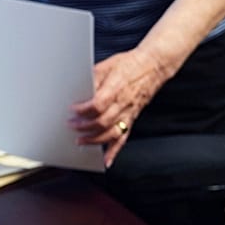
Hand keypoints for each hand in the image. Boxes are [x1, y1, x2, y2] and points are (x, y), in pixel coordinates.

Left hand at [70, 49, 168, 166]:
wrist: (153, 66)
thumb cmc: (130, 64)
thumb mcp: (106, 65)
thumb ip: (91, 79)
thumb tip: (77, 89)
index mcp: (115, 89)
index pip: (98, 105)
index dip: (83, 110)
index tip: (72, 110)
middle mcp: (123, 103)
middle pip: (103, 122)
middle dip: (84, 127)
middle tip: (71, 126)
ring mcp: (129, 113)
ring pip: (112, 133)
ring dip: (95, 140)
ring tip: (81, 142)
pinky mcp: (132, 118)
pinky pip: (124, 137)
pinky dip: (115, 151)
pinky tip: (106, 160)